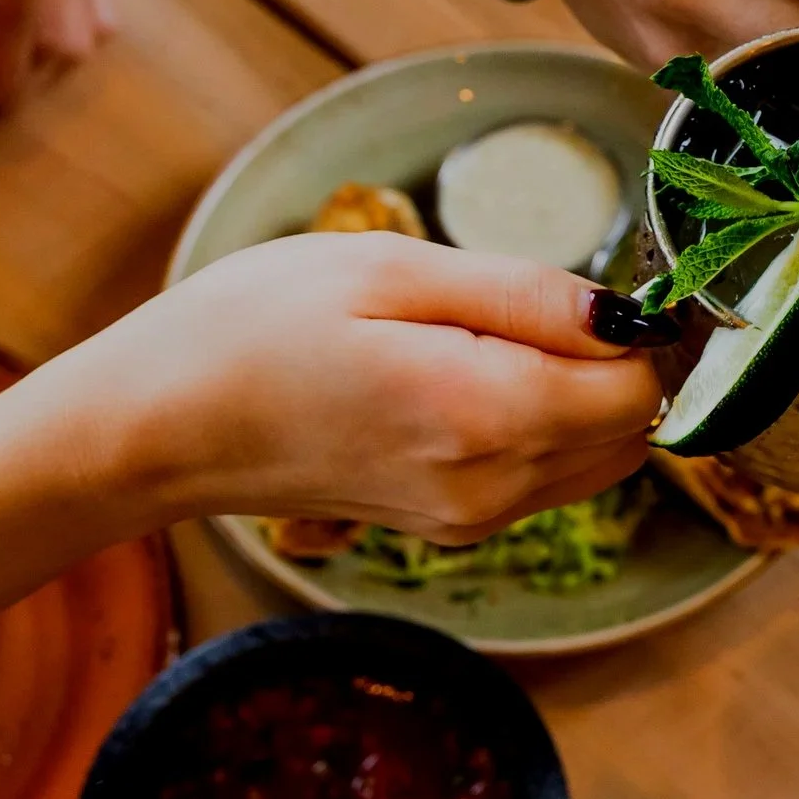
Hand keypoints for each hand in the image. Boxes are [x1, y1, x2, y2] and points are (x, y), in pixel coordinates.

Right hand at [11, 231, 669, 539]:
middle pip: (631, 428)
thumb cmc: (252, 328)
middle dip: (618, 363)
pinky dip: (547, 424)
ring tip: (491, 335)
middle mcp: (491, 488)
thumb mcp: (390, 270)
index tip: (599, 284)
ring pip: (599, 457)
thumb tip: (629, 316)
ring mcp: (472, 520)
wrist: (155, 427)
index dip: (643, 330)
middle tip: (533, 303)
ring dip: (583, 395)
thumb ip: (524, 295)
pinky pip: (548, 476)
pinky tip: (475, 375)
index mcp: (483, 417)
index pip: (641, 389)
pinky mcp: (453, 528)